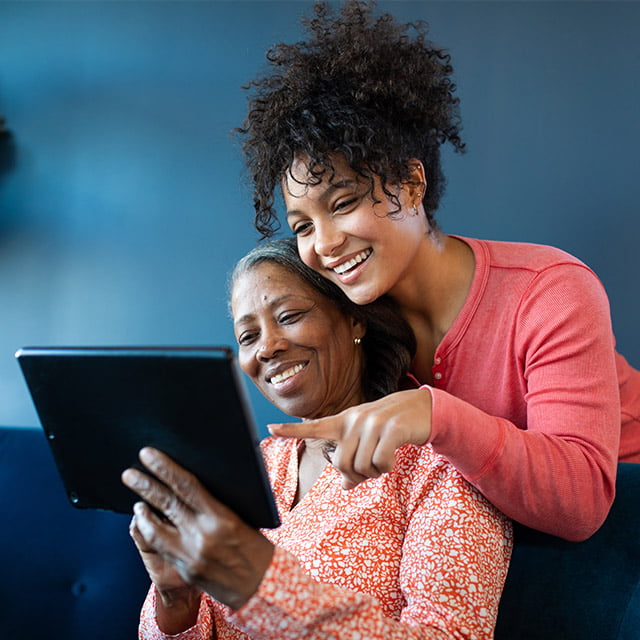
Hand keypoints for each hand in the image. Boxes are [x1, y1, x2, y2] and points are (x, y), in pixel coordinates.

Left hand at [121, 448, 274, 613]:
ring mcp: (191, 555)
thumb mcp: (243, 518)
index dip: (165, 468)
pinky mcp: (185, 570)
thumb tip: (191, 484)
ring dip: (143, 512)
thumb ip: (217, 503)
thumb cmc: (256, 546)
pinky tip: (146, 523)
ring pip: (155, 529)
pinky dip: (150, 532)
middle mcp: (202, 535)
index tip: (148, 455)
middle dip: (145, 486)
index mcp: (220, 517)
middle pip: (167, 504)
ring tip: (136, 500)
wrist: (263, 586)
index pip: (186, 485)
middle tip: (129, 474)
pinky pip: (161, 547)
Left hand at [269, 389, 432, 488]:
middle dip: (356, 474)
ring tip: (385, 458)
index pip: (313, 426)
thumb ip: (354, 462)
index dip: (291, 431)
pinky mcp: (391, 429)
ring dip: (374, 472)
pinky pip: (380, 462)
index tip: (269, 428)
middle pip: (341, 464)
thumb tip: (345, 486)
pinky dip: (386, 468)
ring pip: (361, 466)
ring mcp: (372, 423)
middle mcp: (354, 420)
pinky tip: (393, 458)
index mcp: (344, 421)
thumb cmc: (390, 429)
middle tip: (371, 467)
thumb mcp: (368, 443)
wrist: (422, 408)